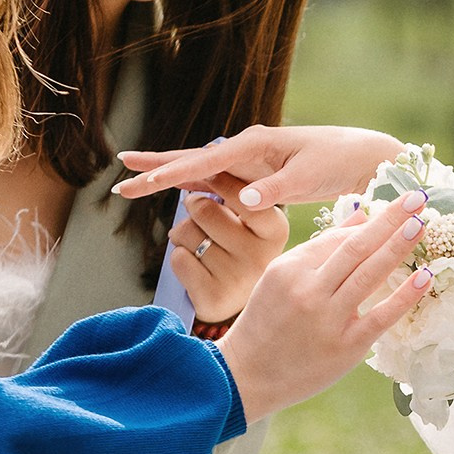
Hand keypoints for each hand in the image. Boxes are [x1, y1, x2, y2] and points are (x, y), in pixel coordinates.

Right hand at [114, 124, 405, 208]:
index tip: (140, 180)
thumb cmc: (338, 162)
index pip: (202, 162)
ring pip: (200, 169)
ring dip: (169, 175)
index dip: (169, 174)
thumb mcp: (308, 177)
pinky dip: (194, 184)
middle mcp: (247, 148)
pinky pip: (217, 179)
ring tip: (134, 180)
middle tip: (120, 176)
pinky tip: (176, 189)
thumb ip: (273, 190)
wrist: (363, 157)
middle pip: (192, 160)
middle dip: (156, 168)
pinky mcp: (258, 172)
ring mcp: (250, 159)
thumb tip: (239, 200)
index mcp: (254, 145)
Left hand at [165, 173, 290, 322]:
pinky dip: (178, 258)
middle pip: (203, 208)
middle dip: (192, 208)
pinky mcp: (215, 297)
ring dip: (181, 234)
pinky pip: (178, 259)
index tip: (205, 171)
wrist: (238, 301)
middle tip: (200, 217)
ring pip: (184, 232)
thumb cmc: (238, 249)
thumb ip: (234, 192)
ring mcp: (239, 277)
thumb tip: (210, 152)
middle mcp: (262, 254)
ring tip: (198, 243)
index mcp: (276, 229)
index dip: (215, 179)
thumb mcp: (247, 220)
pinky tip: (195, 266)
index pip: (238, 192)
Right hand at [215, 188, 430, 421]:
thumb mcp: (282, 278)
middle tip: (418, 197)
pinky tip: (423, 276)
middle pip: (356, 248)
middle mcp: (308, 290)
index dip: (372, 220)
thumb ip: (321, 248)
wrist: (246, 375)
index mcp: (291, 269)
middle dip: (390, 219)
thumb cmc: (267, 322)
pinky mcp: (345, 347)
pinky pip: (380, 317)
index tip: (399, 204)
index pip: (338, 239)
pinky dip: (403, 296)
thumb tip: (361, 216)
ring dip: (398, 246)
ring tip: (421, 224)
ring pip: (368, 275)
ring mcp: (327, 319)